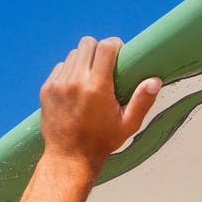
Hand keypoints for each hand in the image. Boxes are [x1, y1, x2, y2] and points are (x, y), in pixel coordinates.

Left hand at [40, 36, 161, 172]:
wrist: (69, 158)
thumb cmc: (101, 142)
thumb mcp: (127, 125)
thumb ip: (142, 102)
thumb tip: (154, 81)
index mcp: (97, 88)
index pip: (105, 47)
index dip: (115, 44)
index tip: (119, 52)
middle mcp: (75, 82)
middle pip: (87, 43)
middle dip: (98, 49)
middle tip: (105, 64)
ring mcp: (58, 85)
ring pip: (73, 54)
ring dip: (84, 60)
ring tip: (90, 76)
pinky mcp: (47, 89)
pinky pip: (60, 67)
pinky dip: (69, 71)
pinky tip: (76, 86)